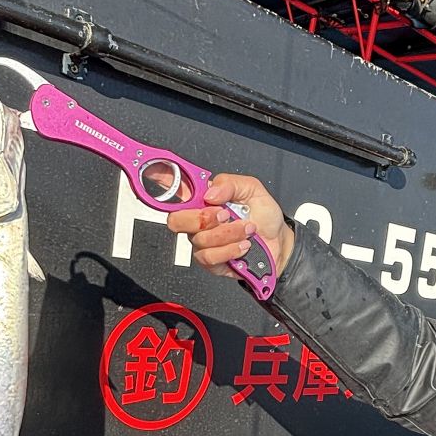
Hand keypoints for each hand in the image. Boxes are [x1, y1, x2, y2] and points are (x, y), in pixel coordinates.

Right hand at [166, 173, 294, 282]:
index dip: (162, 178)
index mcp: (205, 200)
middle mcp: (199, 221)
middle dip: (203, 218)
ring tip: (247, 230)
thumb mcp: (253, 190)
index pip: (176, 189)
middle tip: (225, 215)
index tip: (156, 173)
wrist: (279, 243)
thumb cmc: (264, 216)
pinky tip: (243, 245)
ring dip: (229, 234)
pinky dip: (231, 250)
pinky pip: (210, 257)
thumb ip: (230, 184)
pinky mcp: (211, 262)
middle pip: (176, 220)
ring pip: (200, 240)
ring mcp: (203, 243)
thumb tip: (210, 194)